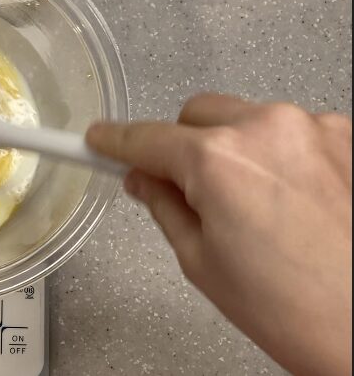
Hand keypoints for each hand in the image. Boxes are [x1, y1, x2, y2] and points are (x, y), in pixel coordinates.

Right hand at [87, 94, 351, 375]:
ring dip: (237, 150)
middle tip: (190, 193)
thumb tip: (146, 181)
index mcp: (218, 161)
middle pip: (197, 115)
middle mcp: (267, 129)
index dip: (113, 142)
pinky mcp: (350, 138)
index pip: (145, 138)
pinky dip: (281, 157)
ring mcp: (315, 129)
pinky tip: (292, 203)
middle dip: (183, 148)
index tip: (98, 141)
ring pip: (248, 120)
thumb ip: (165, 207)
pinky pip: (293, 133)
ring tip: (256, 211)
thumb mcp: (202, 262)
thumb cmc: (299, 311)